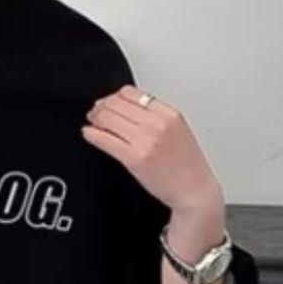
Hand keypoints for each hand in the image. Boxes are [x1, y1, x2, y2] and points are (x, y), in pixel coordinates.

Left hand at [80, 84, 222, 213]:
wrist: (194, 191)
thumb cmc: (186, 165)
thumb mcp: (176, 129)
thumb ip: (154, 116)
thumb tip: (123, 106)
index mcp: (169, 113)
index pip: (131, 92)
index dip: (113, 96)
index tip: (108, 102)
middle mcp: (157, 123)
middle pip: (116, 103)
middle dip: (101, 106)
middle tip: (95, 112)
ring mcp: (145, 140)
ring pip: (107, 118)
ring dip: (95, 118)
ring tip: (92, 123)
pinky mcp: (133, 157)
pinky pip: (104, 139)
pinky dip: (91, 134)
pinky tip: (89, 134)